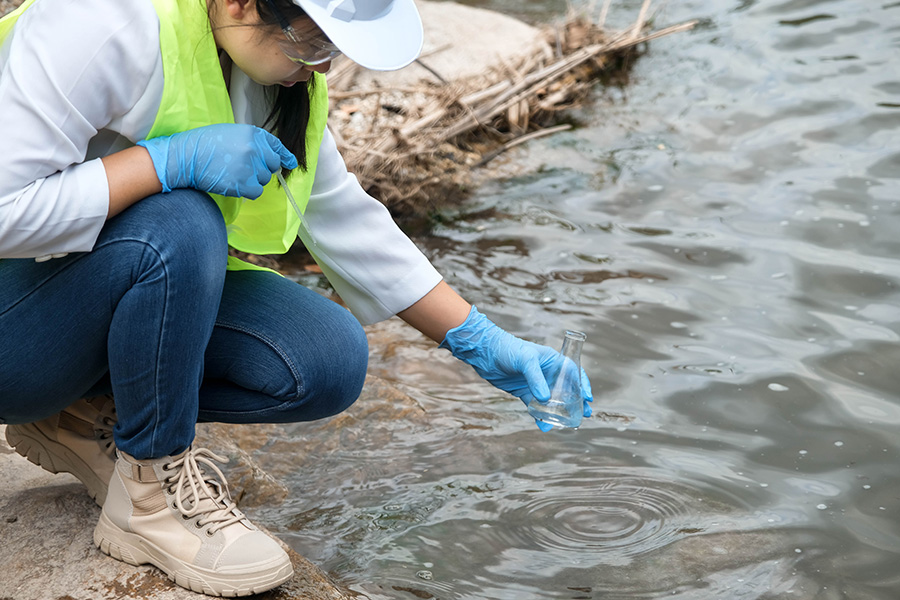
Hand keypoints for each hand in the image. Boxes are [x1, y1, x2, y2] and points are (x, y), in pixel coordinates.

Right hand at [137, 124, 297, 198]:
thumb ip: (252, 141)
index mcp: (253, 134)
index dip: (285, 157)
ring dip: (252, 180)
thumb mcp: (231, 132)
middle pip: (272, 165)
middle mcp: (255, 149)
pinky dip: (247, 190)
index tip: (290, 163)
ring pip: (263, 180)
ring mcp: (251, 167)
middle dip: (262, 169)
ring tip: (232, 172)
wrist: (186, 157)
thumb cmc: (205, 144)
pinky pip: (256, 191)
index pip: (277, 147)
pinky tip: (233, 183)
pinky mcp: (244, 183)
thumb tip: (272, 155)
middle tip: (244, 168)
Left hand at [439, 307, 592, 430]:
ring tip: (568, 423)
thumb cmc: (508, 348)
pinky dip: (540, 416)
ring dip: (560, 411)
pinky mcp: (523, 392)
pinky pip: (535, 406)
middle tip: (586, 414)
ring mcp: (535, 383)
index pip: (573, 372)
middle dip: (576, 401)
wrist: (485, 352)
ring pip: (552, 400)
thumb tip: (545, 399)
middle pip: (566, 388)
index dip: (583, 384)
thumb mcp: (525, 360)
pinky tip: (544, 426)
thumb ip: (535, 379)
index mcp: (552, 360)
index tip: (588, 398)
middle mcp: (546, 372)